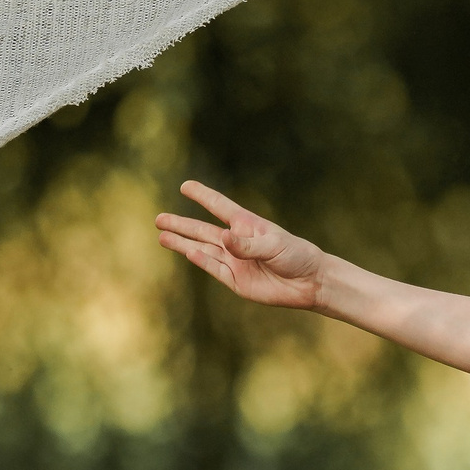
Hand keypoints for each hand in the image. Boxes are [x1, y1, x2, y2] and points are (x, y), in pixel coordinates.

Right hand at [156, 180, 332, 308]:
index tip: (185, 186)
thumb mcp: (275, 245)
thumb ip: (248, 244)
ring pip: (202, 250)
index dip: (203, 196)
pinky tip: (186, 252)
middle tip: (158, 218)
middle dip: (181, 225)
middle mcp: (237, 242)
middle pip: (203, 231)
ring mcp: (235, 262)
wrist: (310, 283)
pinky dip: (200, 261)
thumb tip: (222, 239)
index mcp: (247, 225)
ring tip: (161, 236)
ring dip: (183, 243)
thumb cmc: (297, 256)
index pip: (220, 207)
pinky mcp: (236, 281)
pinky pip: (214, 269)